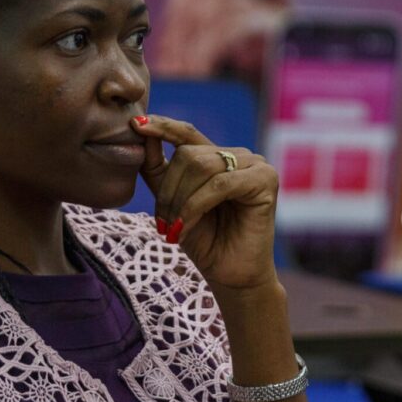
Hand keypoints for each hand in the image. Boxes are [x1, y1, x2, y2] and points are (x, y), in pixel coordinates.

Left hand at [131, 114, 278, 293]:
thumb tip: (140, 132)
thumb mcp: (172, 202)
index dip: (162, 127)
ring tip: (174, 228)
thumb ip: (157, 169)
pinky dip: (196, 206)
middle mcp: (239, 155)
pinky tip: (186, 226)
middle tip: (162, 223)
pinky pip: (219, 184)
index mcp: (218, 156)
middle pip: (189, 153)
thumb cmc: (204, 240)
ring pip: (201, 166)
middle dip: (168, 190)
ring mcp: (255, 165)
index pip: (187, 133)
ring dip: (179, 201)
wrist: (230, 275)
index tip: (135, 125)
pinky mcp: (266, 180)